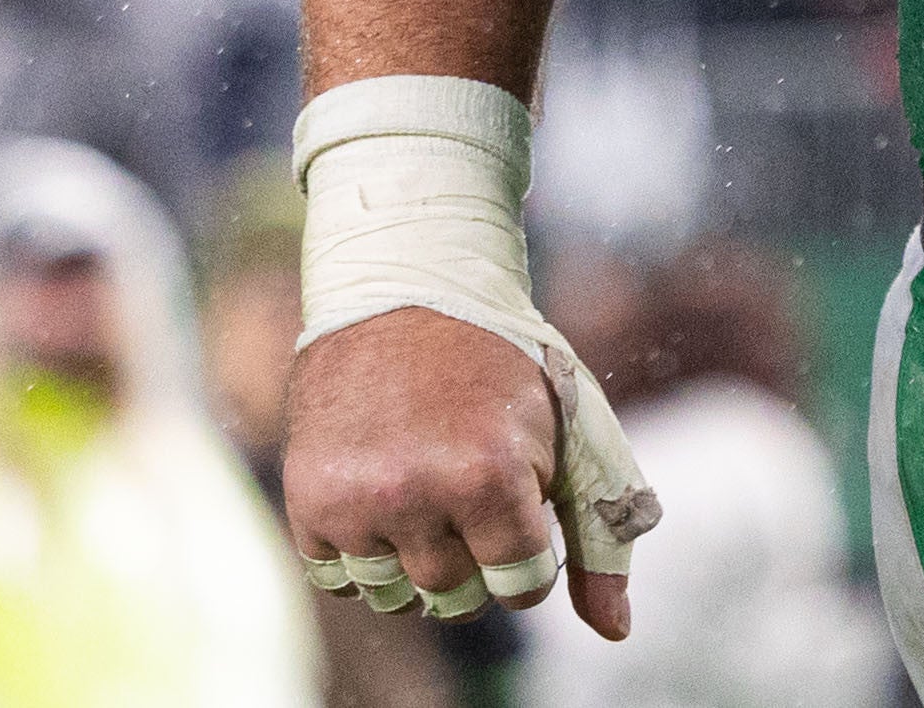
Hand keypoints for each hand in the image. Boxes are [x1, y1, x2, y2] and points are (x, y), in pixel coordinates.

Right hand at [284, 306, 632, 640]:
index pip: (522, 587)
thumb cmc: (506, 367)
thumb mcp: (575, 434)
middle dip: (475, 559)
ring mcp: (356, 500)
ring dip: (415, 562)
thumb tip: (616, 633)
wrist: (406, 290)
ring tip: (427, 495)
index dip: (528, 555)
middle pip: (457, 598)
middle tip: (471, 495)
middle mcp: (417, 494)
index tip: (519, 510)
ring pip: (395, 597)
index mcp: (491, 478)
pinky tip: (383, 502)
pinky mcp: (307, 497)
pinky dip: (363, 554)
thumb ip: (600, 537)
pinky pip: (339, 579)